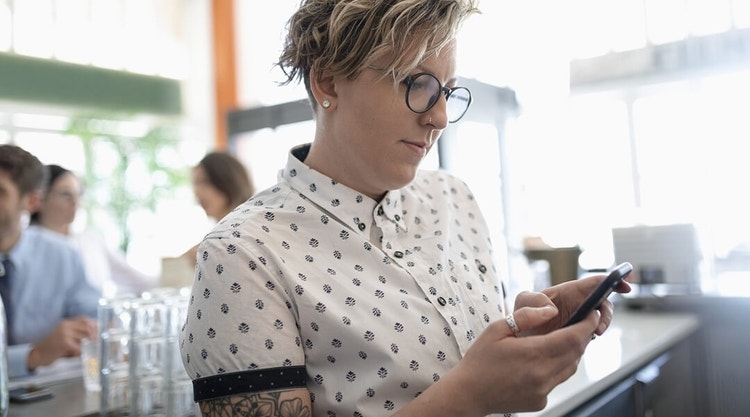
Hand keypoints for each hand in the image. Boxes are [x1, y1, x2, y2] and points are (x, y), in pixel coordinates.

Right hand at [27, 316, 97, 370]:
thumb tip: (95, 336)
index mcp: (66, 323)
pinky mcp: (64, 342)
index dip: (95, 325)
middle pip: (87, 327)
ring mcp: (65, 333)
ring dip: (86, 346)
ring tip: (85, 351)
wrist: (37, 355)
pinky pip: (79, 347)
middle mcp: (66, 325)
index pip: (85, 319)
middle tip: (97, 344)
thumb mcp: (65, 337)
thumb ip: (77, 335)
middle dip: (94, 335)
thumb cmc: (53, 348)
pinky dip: (80, 352)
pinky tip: (76, 355)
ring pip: (84, 338)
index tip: (101, 331)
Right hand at [405, 304, 601, 415]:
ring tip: (564, 338)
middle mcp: (543, 375)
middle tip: (582, 322)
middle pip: (576, 353)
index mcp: (533, 353)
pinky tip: (543, 360)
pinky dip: (557, 367)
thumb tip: (551, 310)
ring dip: (572, 352)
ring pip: (570, 368)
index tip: (593, 313)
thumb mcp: (497, 329)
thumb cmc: (479, 359)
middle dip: (583, 336)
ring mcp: (543, 391)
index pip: (574, 337)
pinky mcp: (541, 401)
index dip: (587, 324)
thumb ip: (526, 317)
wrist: (468, 394)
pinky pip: (557, 381)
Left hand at [518, 274, 630, 335]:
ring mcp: (579, 321)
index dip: (612, 281)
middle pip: (603, 303)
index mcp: (568, 292)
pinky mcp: (578, 336)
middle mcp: (577, 305)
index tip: (625, 285)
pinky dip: (591, 337)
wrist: (518, 340)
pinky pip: (591, 335)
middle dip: (607, 313)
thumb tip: (551, 311)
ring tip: (593, 334)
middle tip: (600, 326)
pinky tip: (583, 341)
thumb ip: (534, 301)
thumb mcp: (524, 302)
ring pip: (599, 320)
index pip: (594, 283)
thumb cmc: (521, 316)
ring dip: (601, 325)